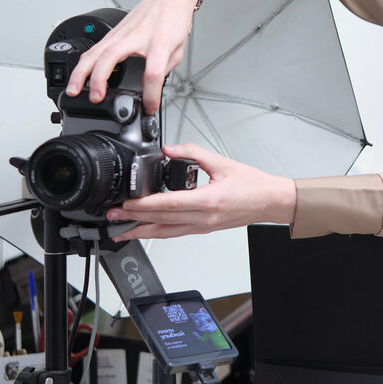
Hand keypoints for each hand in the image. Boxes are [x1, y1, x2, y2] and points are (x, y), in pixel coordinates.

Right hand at [65, 0, 202, 113]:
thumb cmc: (174, 20)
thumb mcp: (177, 50)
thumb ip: (163, 71)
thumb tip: (147, 87)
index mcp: (159, 44)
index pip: (153, 73)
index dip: (151, 94)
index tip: (149, 106)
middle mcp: (136, 37)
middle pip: (111, 58)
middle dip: (99, 80)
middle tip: (95, 98)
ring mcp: (121, 33)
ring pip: (95, 52)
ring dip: (81, 73)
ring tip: (73, 90)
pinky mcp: (113, 32)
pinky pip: (94, 48)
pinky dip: (84, 63)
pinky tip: (78, 74)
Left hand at [108, 143, 296, 240]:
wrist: (270, 202)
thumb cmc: (252, 185)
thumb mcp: (221, 162)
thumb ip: (192, 152)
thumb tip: (168, 149)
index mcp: (208, 201)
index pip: (169, 204)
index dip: (144, 205)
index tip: (126, 202)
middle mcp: (203, 218)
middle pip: (161, 221)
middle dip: (133, 219)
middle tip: (112, 216)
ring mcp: (202, 227)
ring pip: (165, 233)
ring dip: (141, 232)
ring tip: (120, 230)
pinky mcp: (202, 229)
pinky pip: (174, 233)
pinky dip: (156, 233)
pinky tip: (145, 231)